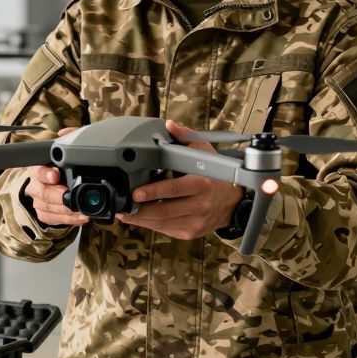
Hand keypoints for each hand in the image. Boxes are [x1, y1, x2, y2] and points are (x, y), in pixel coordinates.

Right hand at [21, 127, 86, 226]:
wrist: (73, 182)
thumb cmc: (70, 165)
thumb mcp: (74, 147)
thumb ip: (72, 136)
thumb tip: (63, 133)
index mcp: (40, 165)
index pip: (36, 169)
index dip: (44, 173)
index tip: (55, 175)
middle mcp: (36, 182)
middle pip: (40, 191)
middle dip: (56, 195)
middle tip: (69, 196)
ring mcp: (39, 199)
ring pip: (45, 207)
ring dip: (64, 210)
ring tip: (81, 209)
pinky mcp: (44, 212)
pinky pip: (50, 218)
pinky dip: (66, 219)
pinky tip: (80, 217)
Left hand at [118, 120, 244, 240]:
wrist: (233, 202)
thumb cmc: (216, 175)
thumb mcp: (205, 152)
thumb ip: (186, 137)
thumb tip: (170, 125)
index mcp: (201, 184)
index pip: (173, 189)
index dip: (153, 192)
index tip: (135, 193)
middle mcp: (200, 205)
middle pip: (164, 210)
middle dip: (140, 209)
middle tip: (123, 205)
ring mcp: (196, 222)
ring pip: (163, 223)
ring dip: (141, 219)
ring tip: (125, 212)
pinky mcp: (191, 232)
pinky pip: (166, 230)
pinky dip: (150, 225)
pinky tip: (139, 218)